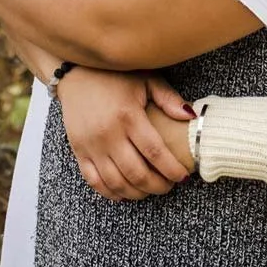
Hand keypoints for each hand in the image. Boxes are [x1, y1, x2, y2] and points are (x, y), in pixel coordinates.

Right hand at [55, 70, 195, 201]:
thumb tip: (191, 116)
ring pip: (116, 182)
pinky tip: (125, 194)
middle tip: (169, 186)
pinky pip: (94, 181)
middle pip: (137, 173)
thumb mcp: (146, 79)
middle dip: (157, 186)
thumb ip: (168, 98)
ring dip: (137, 193)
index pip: (155, 152)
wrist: (76, 72)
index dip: (171, 169)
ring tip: (150, 190)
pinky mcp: (78, 151)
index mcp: (128, 116)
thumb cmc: (115, 75)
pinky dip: (111, 193)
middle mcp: (108, 134)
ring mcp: (91, 145)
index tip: (183, 177)